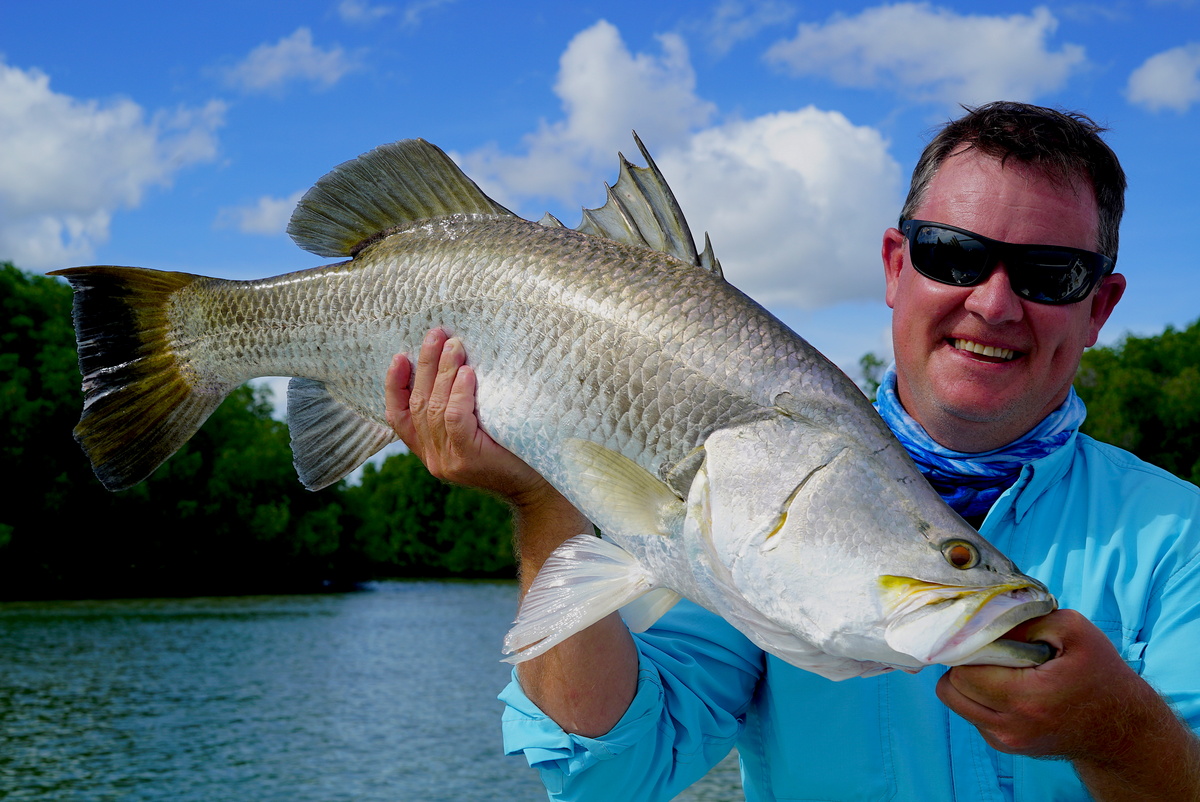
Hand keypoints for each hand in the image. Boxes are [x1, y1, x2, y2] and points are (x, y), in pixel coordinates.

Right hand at [385, 328, 547, 502]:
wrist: (538, 487)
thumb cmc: (513, 450)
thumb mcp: (479, 428)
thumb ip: (459, 409)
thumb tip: (455, 362)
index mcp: (429, 450)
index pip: (398, 417)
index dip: (395, 385)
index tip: (401, 356)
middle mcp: (433, 458)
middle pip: (417, 404)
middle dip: (425, 365)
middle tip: (437, 334)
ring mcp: (446, 461)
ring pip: (434, 408)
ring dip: (443, 372)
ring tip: (455, 346)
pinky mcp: (465, 459)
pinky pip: (455, 419)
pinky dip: (459, 393)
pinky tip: (467, 373)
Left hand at [937, 609, 1140, 756]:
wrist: (1121, 728)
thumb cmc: (1099, 673)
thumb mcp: (1073, 631)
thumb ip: (1026, 618)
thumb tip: (985, 618)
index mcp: (1026, 699)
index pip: (963, 672)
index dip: (969, 648)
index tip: (988, 638)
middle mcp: (1011, 728)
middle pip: (951, 689)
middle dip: (964, 664)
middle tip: (990, 652)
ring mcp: (1006, 742)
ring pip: (956, 703)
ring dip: (968, 682)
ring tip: (999, 669)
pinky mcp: (1005, 747)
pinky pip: (972, 714)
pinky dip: (980, 698)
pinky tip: (1008, 687)